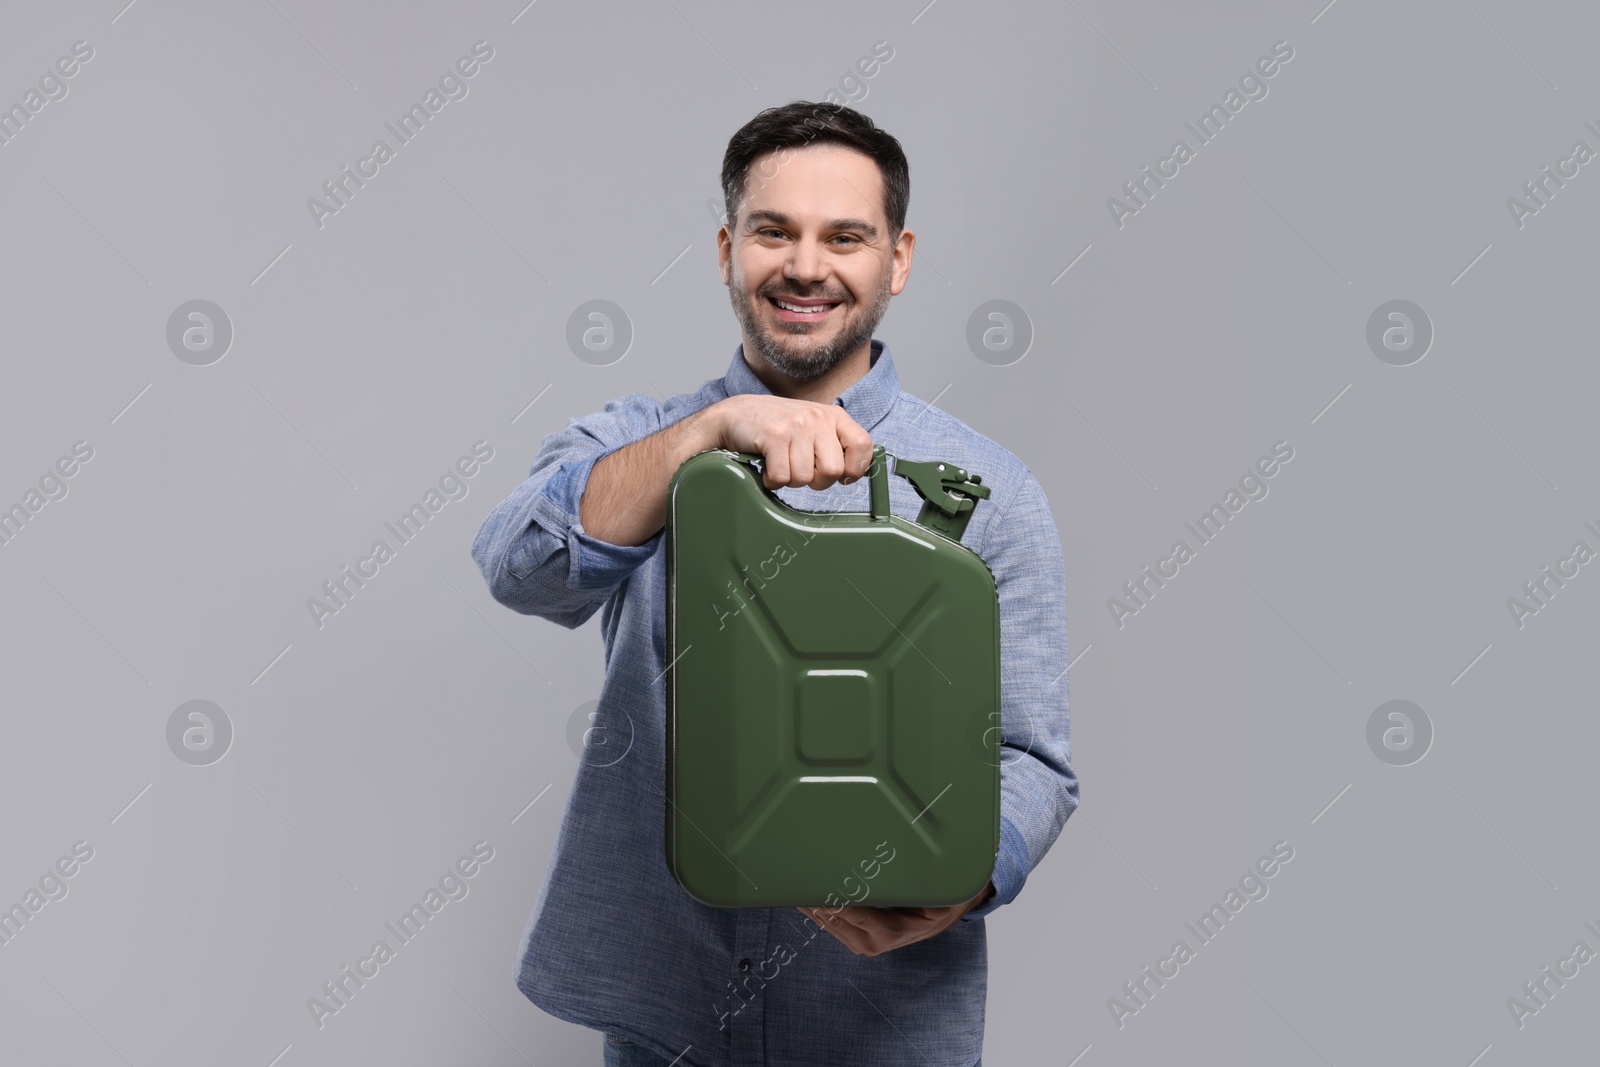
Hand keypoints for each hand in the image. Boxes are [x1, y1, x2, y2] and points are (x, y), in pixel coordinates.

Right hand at [710, 394, 874, 491]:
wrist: (735, 415)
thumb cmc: (776, 427)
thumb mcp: (812, 427)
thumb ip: (834, 444)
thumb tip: (854, 474)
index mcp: (833, 415)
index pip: (863, 445)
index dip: (854, 468)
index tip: (841, 475)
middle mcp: (818, 417)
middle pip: (833, 471)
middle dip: (816, 481)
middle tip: (800, 469)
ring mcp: (796, 425)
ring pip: (805, 478)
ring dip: (790, 479)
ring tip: (780, 462)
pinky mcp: (774, 436)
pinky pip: (783, 477)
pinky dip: (772, 480)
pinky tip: (767, 465)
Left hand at [797, 881, 995, 956]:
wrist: (941, 920)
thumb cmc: (937, 903)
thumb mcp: (936, 896)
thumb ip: (918, 886)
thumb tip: (903, 868)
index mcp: (891, 931)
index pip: (855, 913)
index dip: (834, 901)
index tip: (816, 889)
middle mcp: (873, 941)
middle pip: (834, 919)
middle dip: (815, 899)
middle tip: (794, 877)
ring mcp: (862, 943)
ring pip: (828, 923)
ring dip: (810, 905)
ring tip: (791, 884)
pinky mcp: (855, 941)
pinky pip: (830, 926)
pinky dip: (816, 911)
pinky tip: (803, 895)